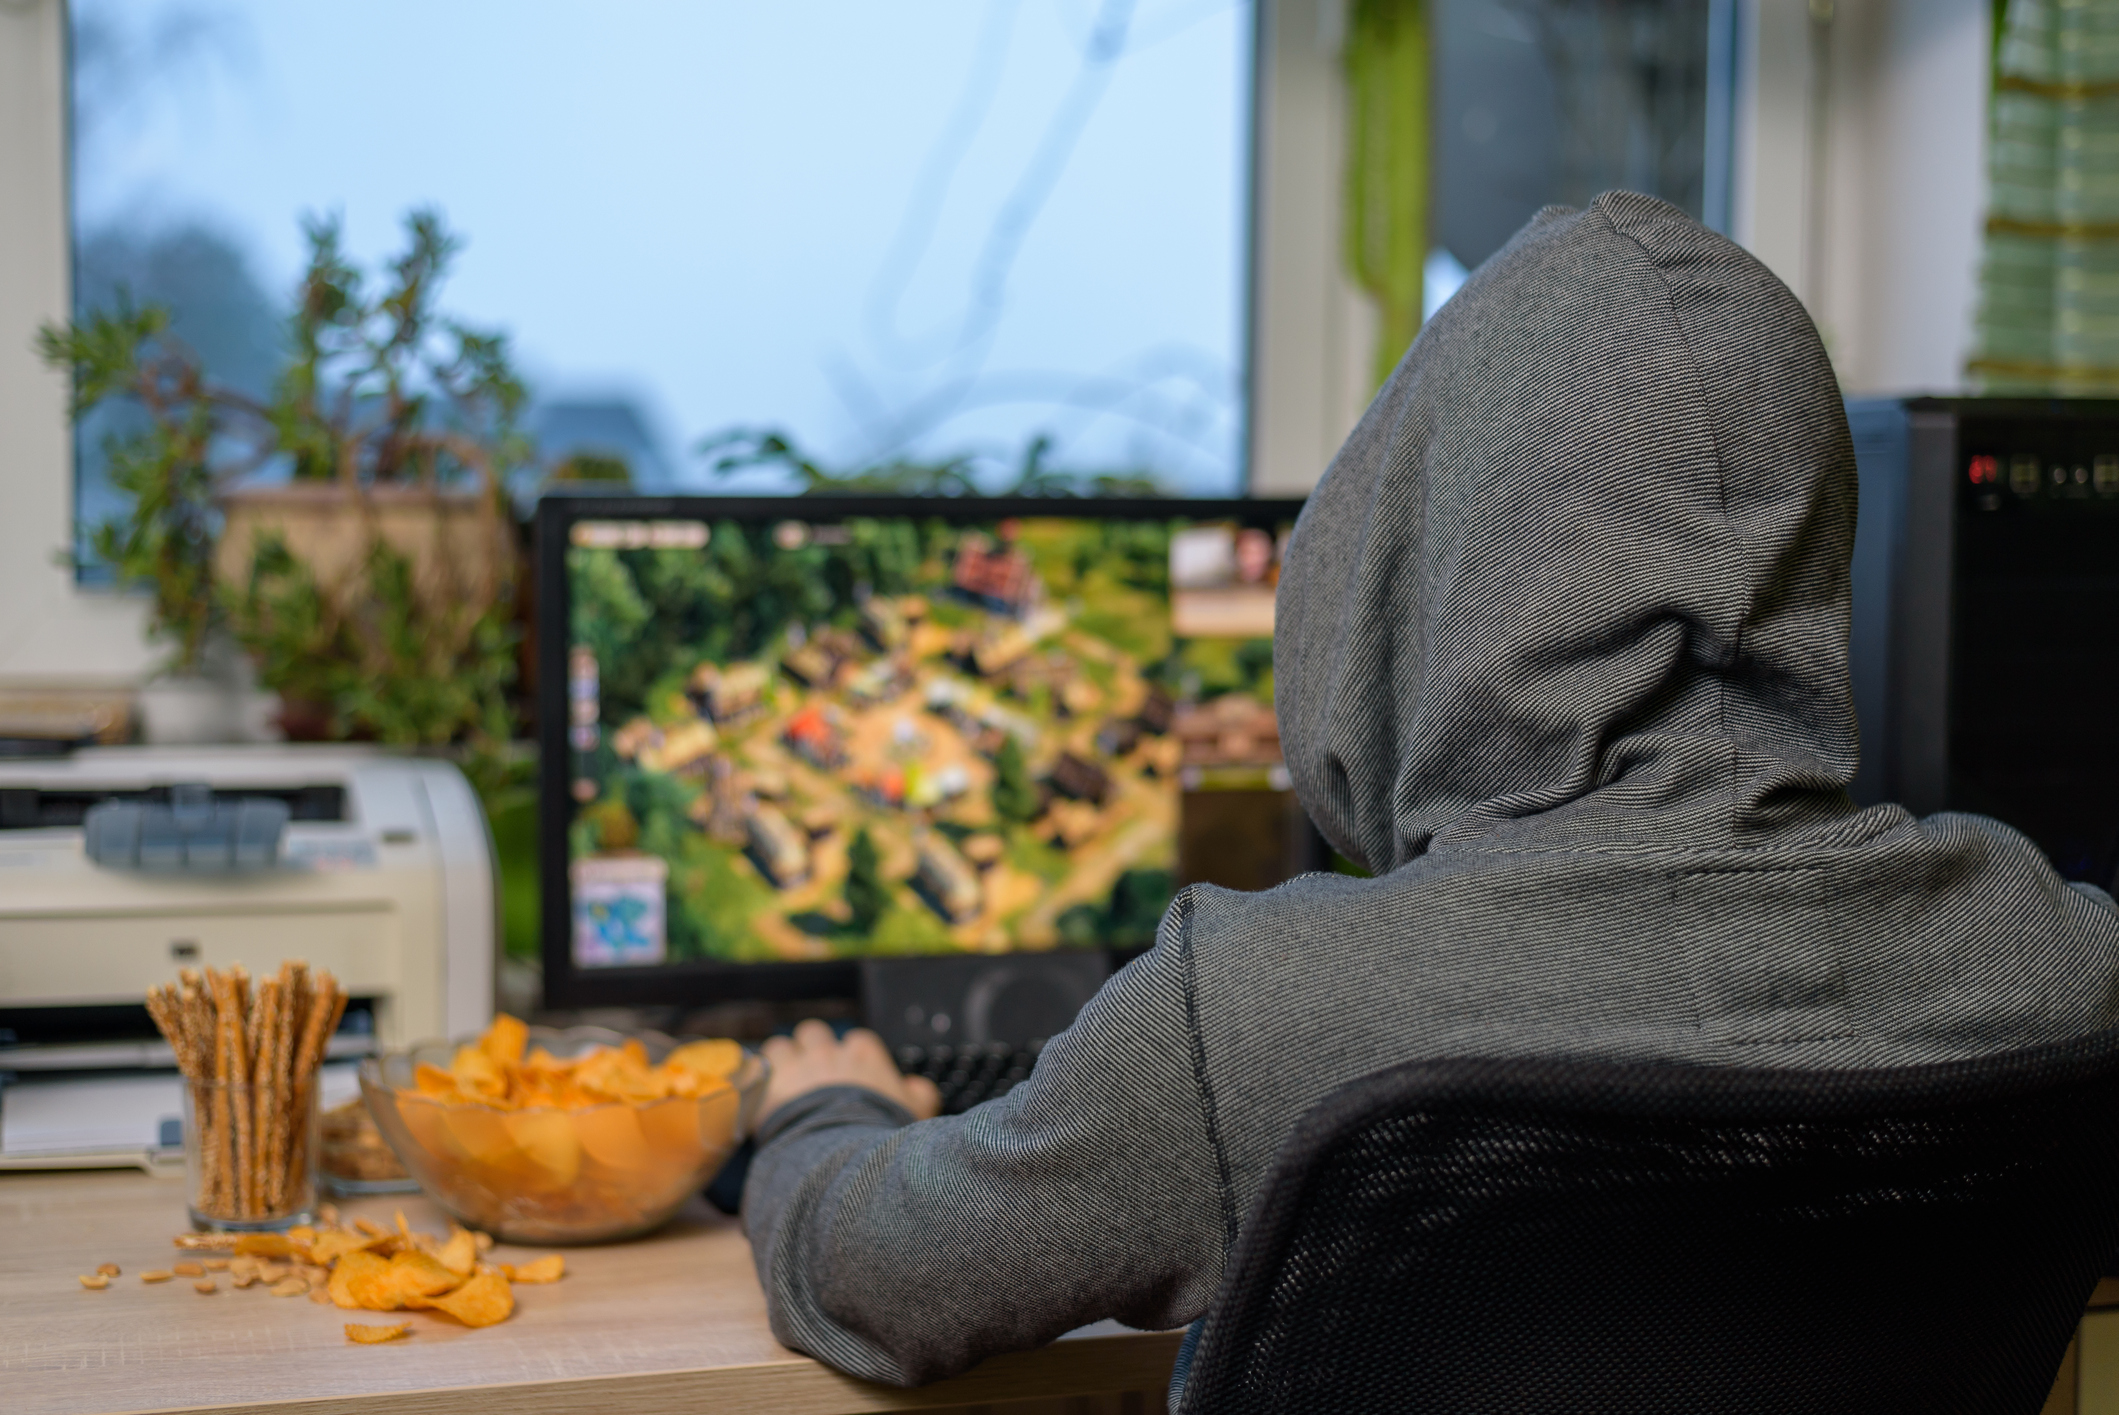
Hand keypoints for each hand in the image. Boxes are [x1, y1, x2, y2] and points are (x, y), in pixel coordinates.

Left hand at [759, 1020, 942, 1124]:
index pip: (857, 1041)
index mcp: (864, 1053)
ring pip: (782, 1045)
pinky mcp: (768, 1083)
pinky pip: (755, 1066)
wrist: (842, 1152)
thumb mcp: (915, 1113)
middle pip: (814, 1033)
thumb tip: (916, 1087)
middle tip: (812, 1075)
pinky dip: (757, 1077)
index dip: (851, 1057)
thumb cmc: (881, 1131)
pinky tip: (760, 1091)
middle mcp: (829, 1051)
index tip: (850, 1076)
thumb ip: (920, 1094)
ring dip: (781, 1061)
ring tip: (782, 1083)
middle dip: (812, 1049)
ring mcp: (796, 1064)